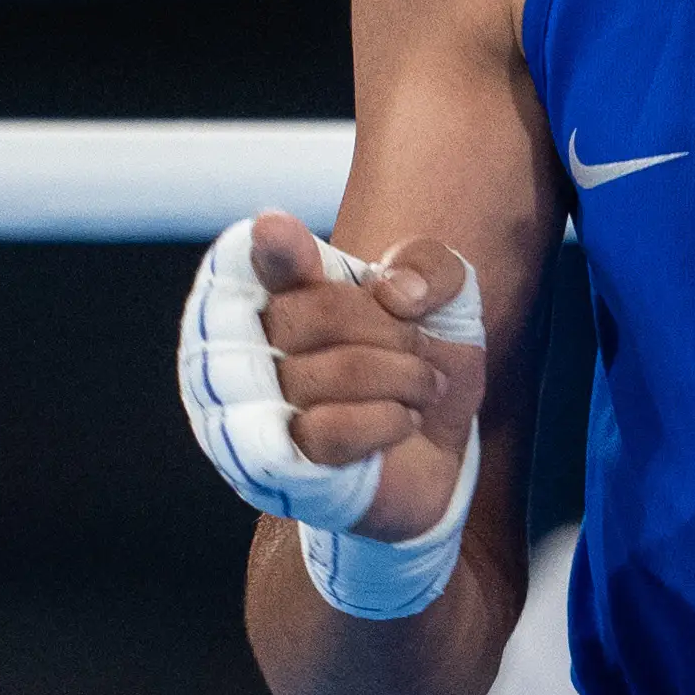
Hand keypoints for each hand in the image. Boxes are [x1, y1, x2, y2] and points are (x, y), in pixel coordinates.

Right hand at [250, 211, 485, 540]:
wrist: (433, 450)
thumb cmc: (417, 363)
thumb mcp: (447, 300)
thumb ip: (430, 266)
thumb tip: (396, 291)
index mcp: (281, 290)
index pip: (259, 260)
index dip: (269, 247)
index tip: (273, 229)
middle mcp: (248, 343)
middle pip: (307, 315)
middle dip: (386, 329)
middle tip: (418, 346)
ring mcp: (252, 408)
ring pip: (320, 375)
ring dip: (401, 377)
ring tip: (423, 388)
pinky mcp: (274, 465)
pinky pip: (327, 430)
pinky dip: (385, 421)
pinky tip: (403, 421)